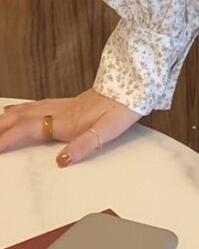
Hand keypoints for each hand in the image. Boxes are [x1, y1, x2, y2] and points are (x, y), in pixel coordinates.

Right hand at [0, 88, 142, 166]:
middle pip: (24, 116)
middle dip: (2, 125)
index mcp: (66, 121)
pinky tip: (25, 108)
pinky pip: (42, 104)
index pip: (29, 129)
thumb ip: (84, 145)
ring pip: (32, 108)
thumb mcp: (107, 130)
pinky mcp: (73, 102)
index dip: (7, 138)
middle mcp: (62, 111)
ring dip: (12, 115)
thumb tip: (60, 161)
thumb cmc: (122, 109)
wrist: (134, 87)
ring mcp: (66, 105)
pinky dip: (26, 107)